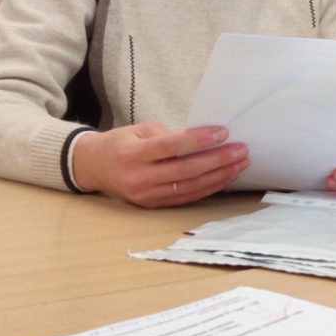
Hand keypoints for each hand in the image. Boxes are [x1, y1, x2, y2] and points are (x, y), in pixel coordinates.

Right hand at [72, 123, 249, 207]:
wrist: (94, 167)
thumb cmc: (121, 143)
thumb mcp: (138, 130)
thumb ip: (168, 136)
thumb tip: (204, 140)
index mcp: (132, 154)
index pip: (171, 147)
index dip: (199, 141)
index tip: (223, 133)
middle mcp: (139, 178)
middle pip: (185, 171)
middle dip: (217, 160)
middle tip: (241, 150)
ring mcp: (146, 195)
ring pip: (190, 187)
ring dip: (219, 176)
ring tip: (240, 163)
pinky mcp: (153, 205)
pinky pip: (186, 197)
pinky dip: (209, 188)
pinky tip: (225, 177)